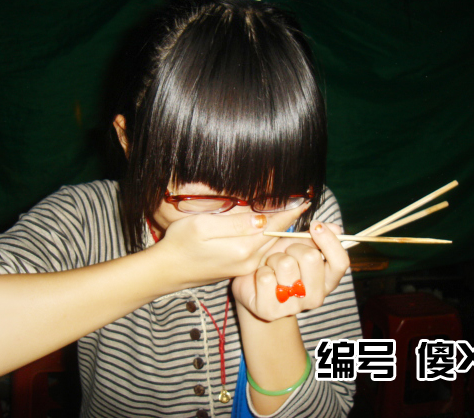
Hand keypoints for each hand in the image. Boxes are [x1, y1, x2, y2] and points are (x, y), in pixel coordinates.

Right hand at [154, 203, 310, 288]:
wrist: (167, 271)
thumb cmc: (179, 243)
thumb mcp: (202, 226)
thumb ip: (234, 222)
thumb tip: (261, 217)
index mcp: (241, 248)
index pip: (273, 226)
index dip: (290, 212)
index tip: (306, 201)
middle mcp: (248, 260)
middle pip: (276, 237)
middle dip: (291, 221)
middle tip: (307, 205)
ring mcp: (245, 266)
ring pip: (270, 244)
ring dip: (282, 229)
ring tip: (295, 214)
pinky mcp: (240, 268)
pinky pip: (261, 250)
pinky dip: (270, 238)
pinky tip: (272, 228)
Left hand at [232, 221, 349, 321]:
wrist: (252, 286)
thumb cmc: (277, 263)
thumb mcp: (296, 247)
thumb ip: (314, 238)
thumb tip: (336, 228)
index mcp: (327, 281)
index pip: (340, 262)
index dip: (329, 241)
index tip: (316, 225)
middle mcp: (315, 297)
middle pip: (311, 258)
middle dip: (294, 247)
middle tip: (286, 253)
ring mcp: (293, 307)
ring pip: (286, 264)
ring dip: (274, 258)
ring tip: (271, 266)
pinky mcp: (270, 311)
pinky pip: (266, 277)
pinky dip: (261, 270)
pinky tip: (261, 279)